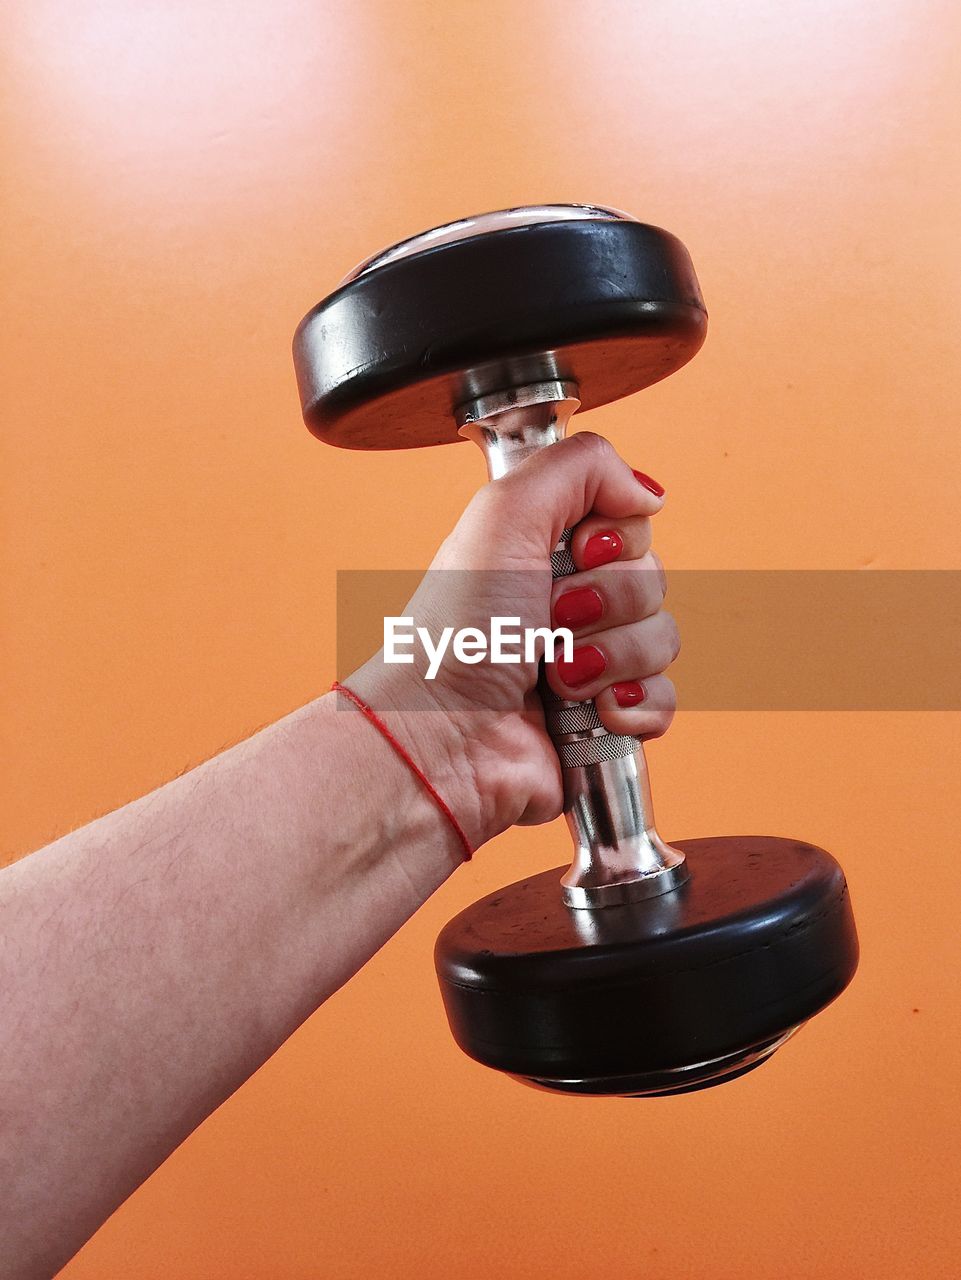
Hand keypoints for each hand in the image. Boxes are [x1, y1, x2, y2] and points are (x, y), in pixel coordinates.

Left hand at [348, 432, 678, 849]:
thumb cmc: (455, 633)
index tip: (569, 555)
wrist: (443, 735)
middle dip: (607, 601)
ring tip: (556, 675)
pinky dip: (631, 706)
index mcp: (544, 549)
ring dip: (611, 656)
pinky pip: (664, 701)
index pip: (630, 522)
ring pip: (663, 639)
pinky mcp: (605, 718)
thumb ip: (580, 466)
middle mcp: (569, 601)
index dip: (609, 539)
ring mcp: (591, 662)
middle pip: (652, 579)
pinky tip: (588, 711)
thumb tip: (645, 493)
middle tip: (551, 620)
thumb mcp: (504, 513)